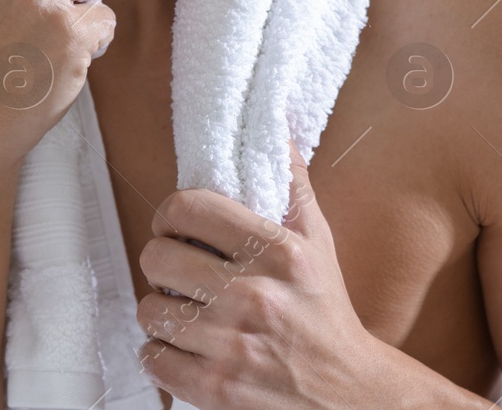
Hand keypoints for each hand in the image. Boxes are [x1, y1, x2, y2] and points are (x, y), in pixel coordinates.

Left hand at [136, 142, 383, 407]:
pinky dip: (162, 353)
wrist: (353, 396)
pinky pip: (152, 357)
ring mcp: (234, 346)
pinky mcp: (216, 390)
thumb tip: (272, 119)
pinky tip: (188, 347)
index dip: (171, 216)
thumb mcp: (318, 240)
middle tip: (182, 272)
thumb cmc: (325, 310)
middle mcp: (255, 297)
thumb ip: (289, 181)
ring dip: (162, 310)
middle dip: (163, 263)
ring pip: (149, 308)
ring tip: (188, 311)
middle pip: (155, 256)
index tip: (178, 228)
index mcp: (279, 253)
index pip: (186, 207)